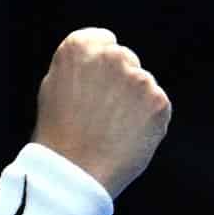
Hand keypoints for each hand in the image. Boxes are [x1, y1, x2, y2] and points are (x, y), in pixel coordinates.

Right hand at [31, 28, 171, 198]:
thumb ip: (81, 65)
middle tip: (102, 115)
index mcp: (80, 46)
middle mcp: (112, 55)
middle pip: (126, 60)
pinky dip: (147, 120)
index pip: (104, 41)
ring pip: (142, 84)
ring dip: (133, 102)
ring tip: (111, 130)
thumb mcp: (55, 86)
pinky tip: (127, 137)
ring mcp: (138, 78)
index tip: (93, 87)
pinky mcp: (158, 101)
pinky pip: (156, 105)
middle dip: (119, 82)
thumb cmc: (59, 134)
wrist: (74, 173)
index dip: (99, 67)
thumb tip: (104, 55)